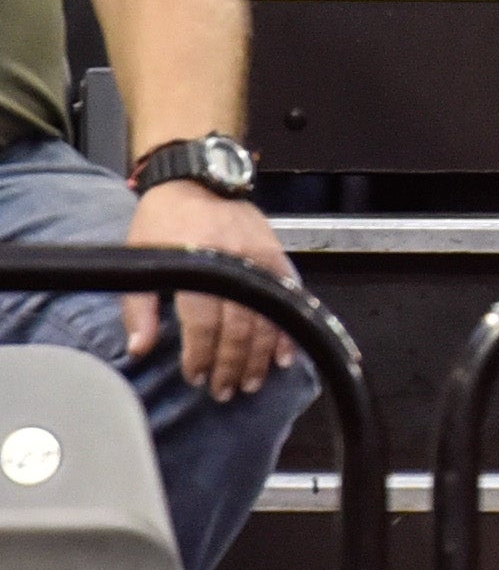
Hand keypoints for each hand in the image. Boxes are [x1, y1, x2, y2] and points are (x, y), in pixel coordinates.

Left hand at [124, 180, 296, 402]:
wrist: (199, 179)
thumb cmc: (164, 220)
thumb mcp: (141, 258)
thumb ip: (138, 307)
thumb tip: (139, 350)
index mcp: (198, 263)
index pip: (204, 323)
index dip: (201, 355)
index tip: (195, 377)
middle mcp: (235, 262)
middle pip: (239, 326)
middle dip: (232, 364)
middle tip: (224, 390)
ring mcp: (261, 259)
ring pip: (267, 317)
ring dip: (260, 356)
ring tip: (251, 382)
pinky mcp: (277, 256)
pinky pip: (289, 299)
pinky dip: (288, 329)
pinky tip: (285, 355)